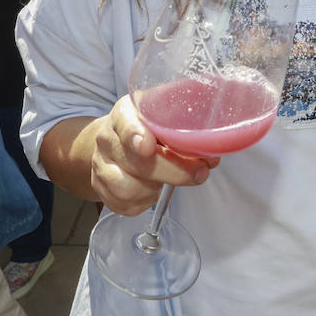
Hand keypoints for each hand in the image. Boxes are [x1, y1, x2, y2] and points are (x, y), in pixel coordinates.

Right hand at [88, 93, 218, 215]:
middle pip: (137, 162)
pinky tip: (152, 190)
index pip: (125, 123)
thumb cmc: (147, 125)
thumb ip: (187, 119)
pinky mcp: (101, 189)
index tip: (147, 146)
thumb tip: (215, 145)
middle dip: (173, 171)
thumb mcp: (163, 110)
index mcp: (125, 113)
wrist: (115, 140)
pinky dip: (144, 203)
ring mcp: (101, 165)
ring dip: (156, 189)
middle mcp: (108, 139)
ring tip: (168, 181)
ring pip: (128, 188)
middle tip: (200, 173)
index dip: (135, 134)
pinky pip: (125, 205)